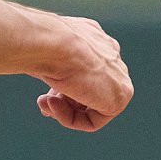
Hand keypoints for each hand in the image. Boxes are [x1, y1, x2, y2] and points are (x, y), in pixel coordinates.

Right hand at [36, 15, 132, 131]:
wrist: (51, 42)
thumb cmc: (42, 42)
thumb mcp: (47, 50)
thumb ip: (57, 63)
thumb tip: (49, 80)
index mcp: (96, 39)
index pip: (85, 69)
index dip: (63, 86)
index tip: (45, 92)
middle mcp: (110, 55)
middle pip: (90, 88)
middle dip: (64, 99)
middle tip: (44, 101)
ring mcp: (118, 76)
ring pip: (92, 105)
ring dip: (64, 110)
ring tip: (46, 103)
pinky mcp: (119, 98)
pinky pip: (94, 120)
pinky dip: (70, 119)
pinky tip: (54, 106)